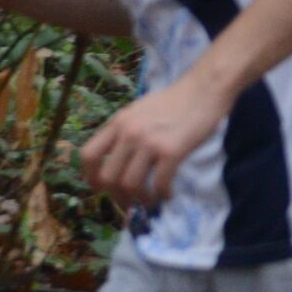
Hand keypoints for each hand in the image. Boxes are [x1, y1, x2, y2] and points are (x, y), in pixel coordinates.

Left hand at [78, 75, 229, 205]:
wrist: (203, 89)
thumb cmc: (173, 101)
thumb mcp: (138, 111)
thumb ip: (124, 131)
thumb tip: (117, 160)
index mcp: (117, 123)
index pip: (88, 155)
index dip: (90, 178)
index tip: (101, 189)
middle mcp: (128, 133)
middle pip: (108, 177)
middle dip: (116, 196)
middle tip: (129, 202)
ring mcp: (149, 142)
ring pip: (130, 185)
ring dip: (139, 200)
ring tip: (149, 202)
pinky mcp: (171, 151)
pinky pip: (159, 183)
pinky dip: (162, 195)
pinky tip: (168, 194)